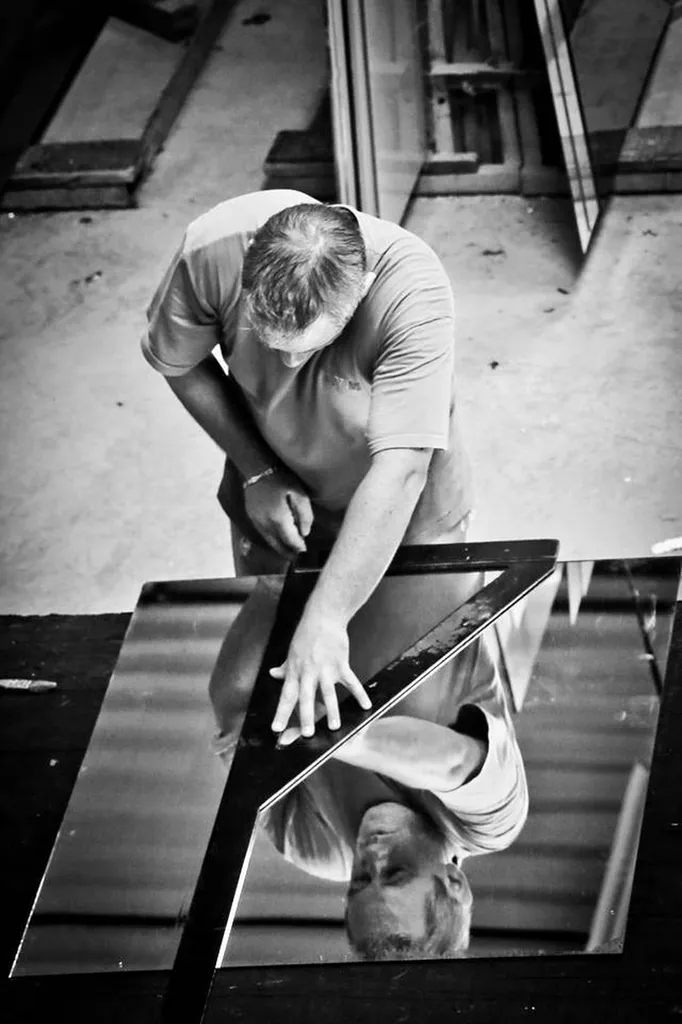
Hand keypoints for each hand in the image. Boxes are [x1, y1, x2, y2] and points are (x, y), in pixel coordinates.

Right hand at [244, 471, 312, 558]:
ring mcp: (256, 522)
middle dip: (289, 552)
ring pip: (269, 541)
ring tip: (290, 551)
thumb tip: (305, 533)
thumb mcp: (300, 494)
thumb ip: (305, 515)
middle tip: (298, 556)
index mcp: (278, 519)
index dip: (299, 547)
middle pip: (278, 545)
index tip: (305, 550)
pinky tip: (278, 538)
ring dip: (280, 547)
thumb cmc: (282, 479)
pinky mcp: (252, 518)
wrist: (257, 469)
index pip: (291, 541)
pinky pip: (263, 534)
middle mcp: (265, 524)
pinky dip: (272, 539)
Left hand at [270, 612, 371, 736]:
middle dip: (305, 717)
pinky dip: (359, 694)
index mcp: (295, 671)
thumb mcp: (292, 652)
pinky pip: (351, 682)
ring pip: (328, 693)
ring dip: (332, 711)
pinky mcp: (341, 664)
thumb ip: (284, 667)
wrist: (324, 617)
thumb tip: (273, 674)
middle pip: (306, 698)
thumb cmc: (306, 634)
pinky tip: (366, 705)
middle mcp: (308, 672)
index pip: (286, 696)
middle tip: (306, 734)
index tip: (276, 729)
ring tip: (334, 727)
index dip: (281, 713)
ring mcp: (326, 669)